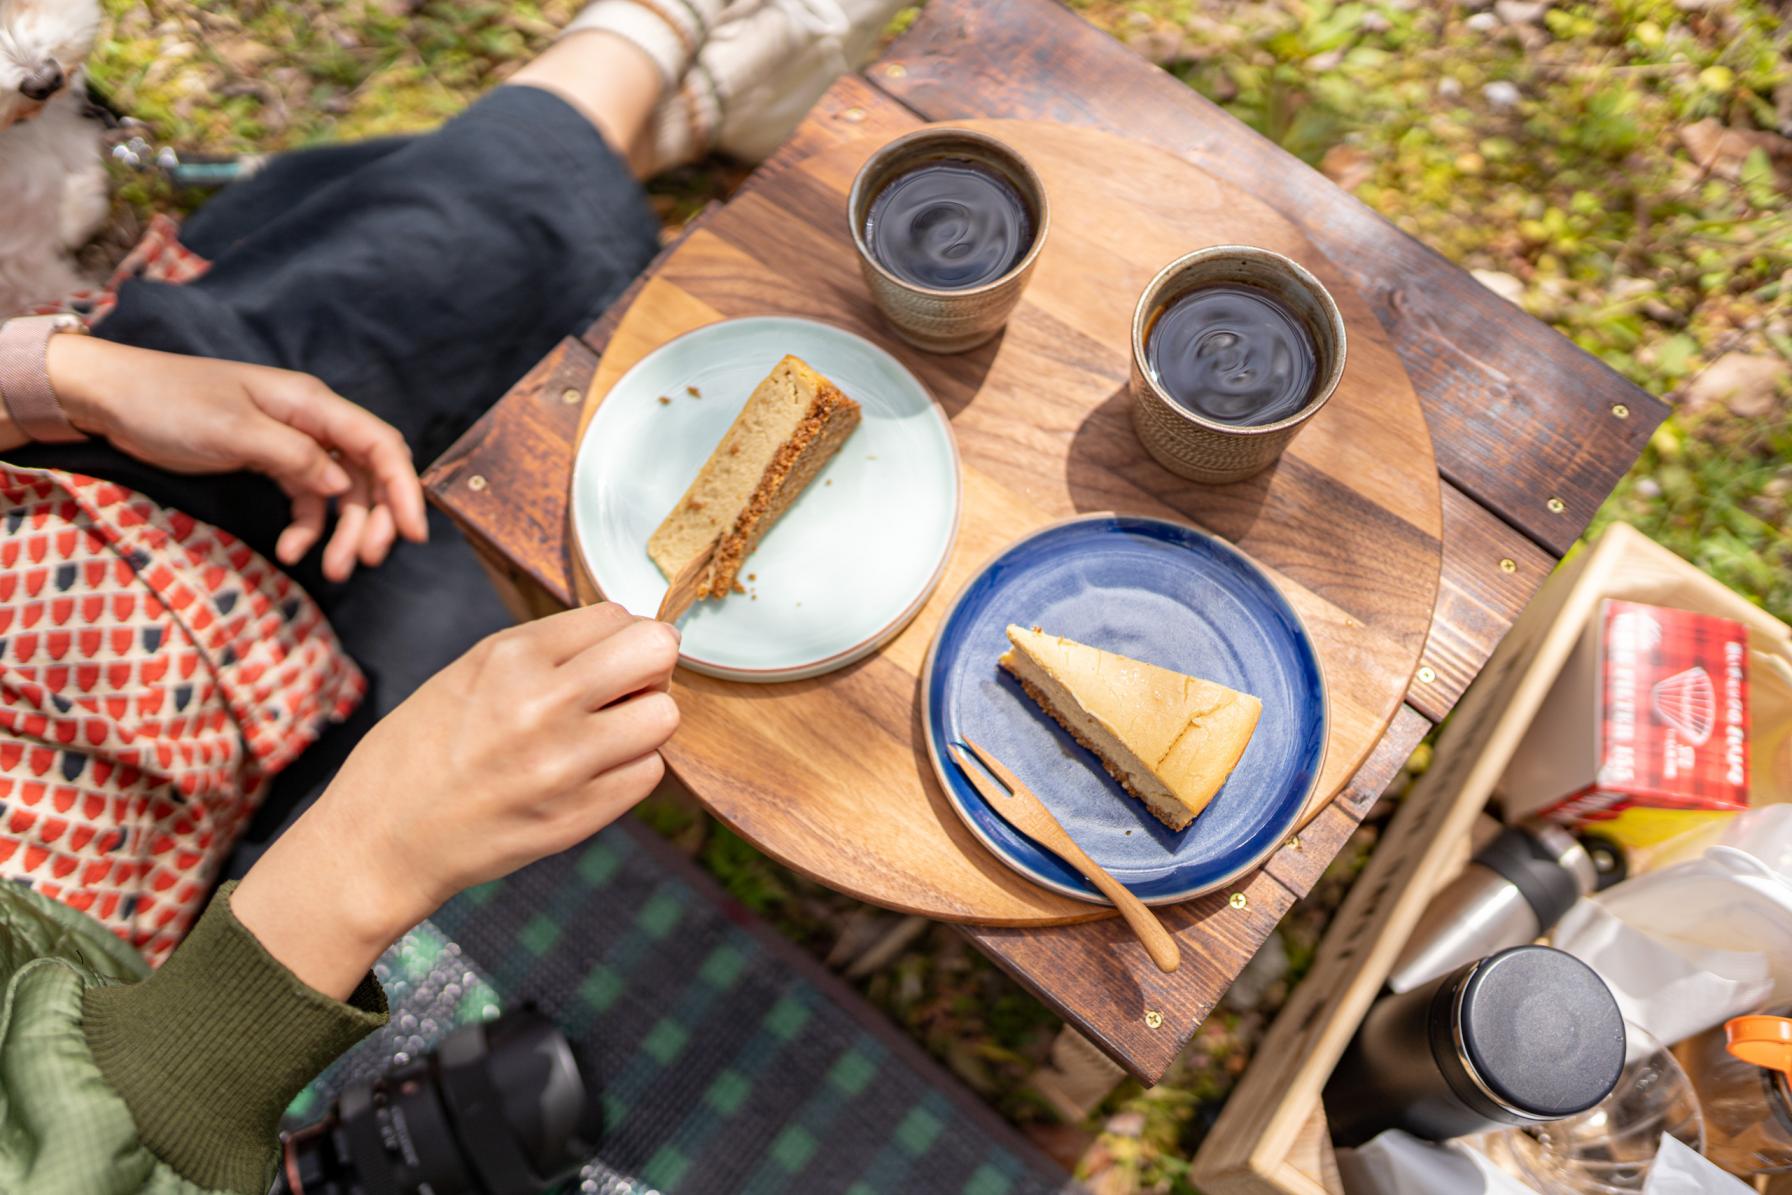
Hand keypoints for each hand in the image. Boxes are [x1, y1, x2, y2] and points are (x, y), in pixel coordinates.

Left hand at [47, 335, 426, 581]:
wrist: (112, 397)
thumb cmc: (170, 403)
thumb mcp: (233, 430)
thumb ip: (295, 457)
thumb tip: (343, 490)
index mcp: (311, 404)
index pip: (378, 445)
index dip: (404, 489)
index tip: (414, 535)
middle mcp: (312, 422)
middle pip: (368, 475)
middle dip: (375, 521)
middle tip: (363, 562)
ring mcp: (293, 443)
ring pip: (341, 494)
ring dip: (343, 533)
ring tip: (335, 571)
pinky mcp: (270, 462)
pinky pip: (307, 501)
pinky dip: (306, 529)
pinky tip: (290, 551)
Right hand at [232, 604, 680, 997]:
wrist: (380, 841)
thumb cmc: (420, 750)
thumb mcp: (470, 671)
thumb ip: (545, 650)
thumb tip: (623, 635)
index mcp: (510, 657)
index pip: (617, 616)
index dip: (615, 636)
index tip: (600, 657)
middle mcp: (543, 704)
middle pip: (658, 652)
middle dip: (648, 666)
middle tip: (623, 687)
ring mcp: (565, 765)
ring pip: (664, 716)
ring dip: (642, 722)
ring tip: (604, 733)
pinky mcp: (579, 817)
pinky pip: (648, 773)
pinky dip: (628, 770)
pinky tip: (589, 773)